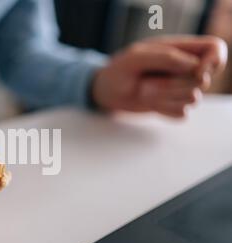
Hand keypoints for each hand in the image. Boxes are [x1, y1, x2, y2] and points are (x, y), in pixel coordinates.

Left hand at [92, 36, 227, 117]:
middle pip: (203, 80)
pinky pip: (182, 114)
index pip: (215, 48)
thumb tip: (193, 65)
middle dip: (173, 85)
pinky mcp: (175, 107)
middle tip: (146, 82)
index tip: (197, 72)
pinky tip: (150, 104)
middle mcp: (186, 68)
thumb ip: (164, 57)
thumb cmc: (119, 70)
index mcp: (180, 48)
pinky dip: (164, 111)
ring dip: (164, 98)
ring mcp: (182, 88)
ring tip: (144, 91)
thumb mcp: (135, 58)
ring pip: (194, 99)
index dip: (214, 61)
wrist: (107, 92)